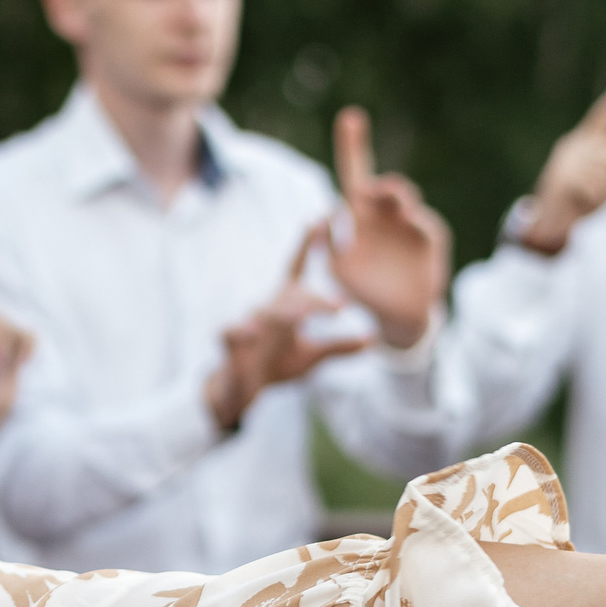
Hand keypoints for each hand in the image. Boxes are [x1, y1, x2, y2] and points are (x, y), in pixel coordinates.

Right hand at [204, 222, 367, 431]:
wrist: (244, 388)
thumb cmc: (277, 364)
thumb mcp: (313, 357)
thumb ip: (340, 347)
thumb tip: (374, 339)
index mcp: (286, 305)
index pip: (297, 268)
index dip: (307, 244)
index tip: (321, 218)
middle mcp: (268, 308)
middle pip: (292, 296)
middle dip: (314, 299)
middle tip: (340, 306)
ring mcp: (249, 323)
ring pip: (267, 312)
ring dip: (286, 314)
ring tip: (302, 315)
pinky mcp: (231, 342)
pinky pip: (232, 332)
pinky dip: (239, 330)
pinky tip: (249, 332)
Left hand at [328, 107, 449, 347]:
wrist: (399, 316)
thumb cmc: (364, 290)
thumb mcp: (336, 269)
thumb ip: (326, 245)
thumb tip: (322, 219)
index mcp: (360, 214)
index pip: (355, 173)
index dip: (353, 145)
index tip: (351, 117)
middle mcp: (385, 212)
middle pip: (381, 183)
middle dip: (375, 174)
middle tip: (365, 179)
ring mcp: (410, 222)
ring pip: (402, 195)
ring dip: (393, 193)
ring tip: (384, 198)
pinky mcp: (431, 235)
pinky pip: (423, 224)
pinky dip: (414, 222)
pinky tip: (406, 220)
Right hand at [518, 73, 605, 254]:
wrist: (545, 226)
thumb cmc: (580, 202)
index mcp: (584, 140)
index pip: (604, 115)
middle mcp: (575, 144)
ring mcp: (567, 160)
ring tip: (598, 201)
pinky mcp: (562, 178)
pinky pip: (594, 185)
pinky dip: (596, 198)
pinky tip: (585, 203)